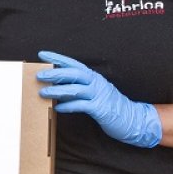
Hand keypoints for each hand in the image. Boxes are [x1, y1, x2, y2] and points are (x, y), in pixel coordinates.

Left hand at [37, 51, 161, 147]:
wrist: (132, 119)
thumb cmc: (108, 105)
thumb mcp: (94, 92)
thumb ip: (77, 87)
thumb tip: (55, 85)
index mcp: (93, 77)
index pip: (73, 64)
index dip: (57, 58)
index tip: (42, 54)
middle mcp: (96, 83)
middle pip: (74, 74)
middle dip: (55, 73)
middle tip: (39, 75)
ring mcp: (99, 95)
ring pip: (75, 89)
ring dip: (57, 91)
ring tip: (43, 93)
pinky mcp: (101, 109)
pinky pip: (81, 106)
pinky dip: (68, 106)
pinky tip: (58, 108)